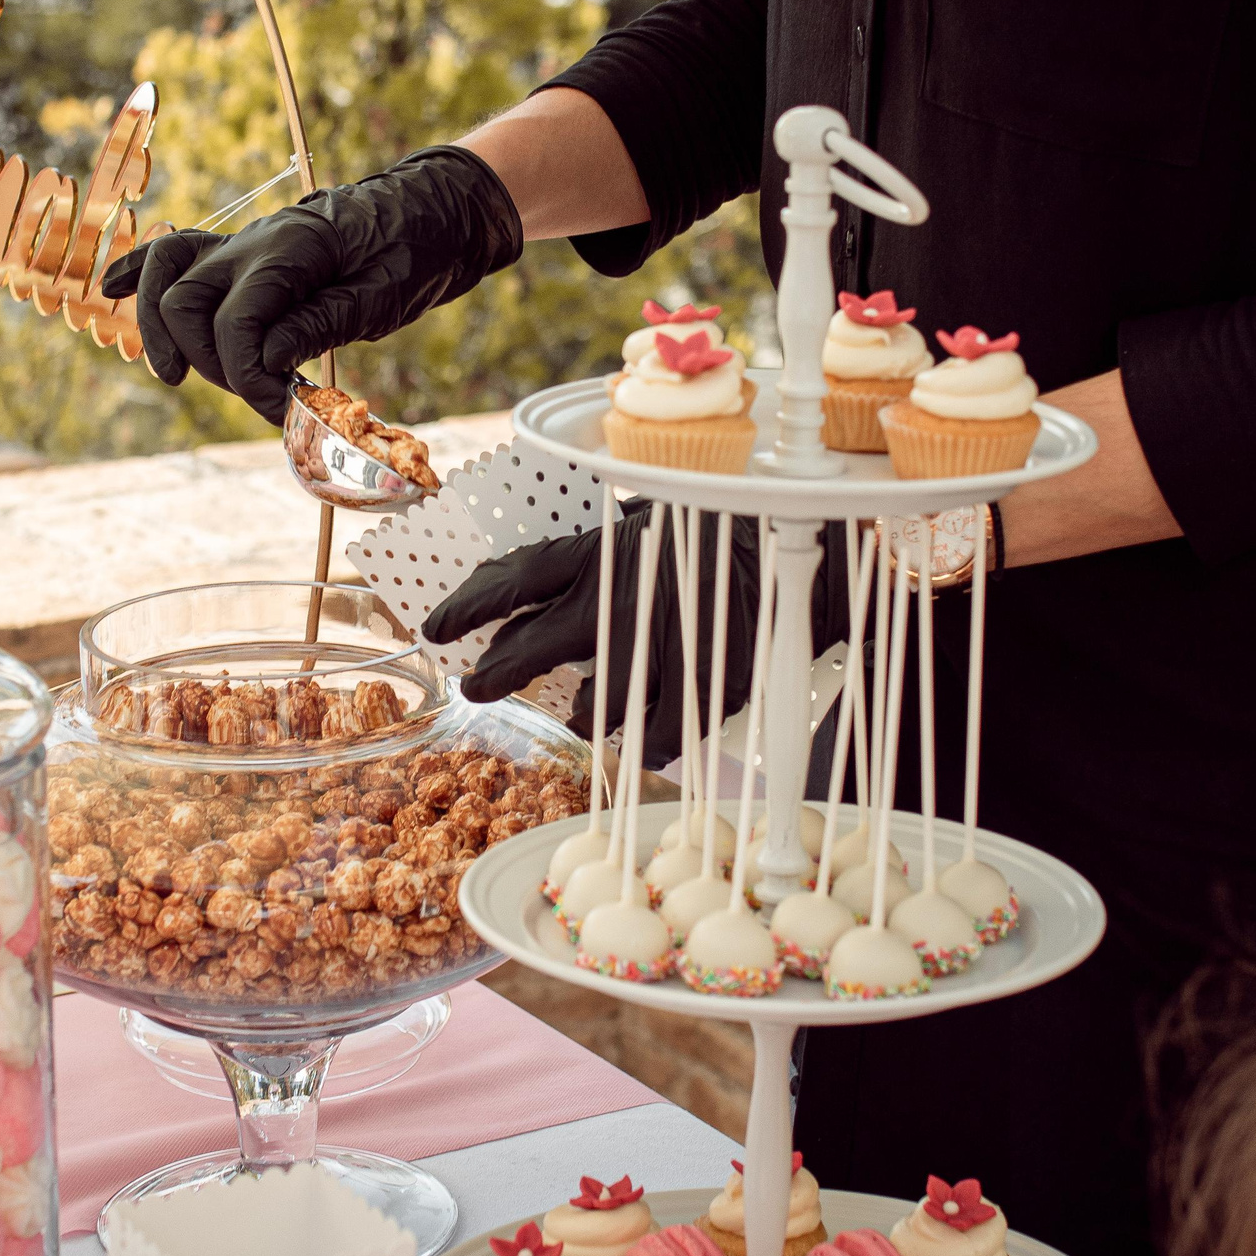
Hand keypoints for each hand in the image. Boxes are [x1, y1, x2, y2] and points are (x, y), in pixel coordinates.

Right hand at [99, 145, 522, 423]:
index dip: (248, 377)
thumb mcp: (383, 296)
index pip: (236, 322)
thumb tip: (263, 359)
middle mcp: (254, 240)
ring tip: (176, 375)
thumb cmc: (417, 251)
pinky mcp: (244, 252)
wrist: (432, 209)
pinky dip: (139, 270)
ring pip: (166, 273)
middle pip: (185, 301)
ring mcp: (243, 241)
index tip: (280, 408)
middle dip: (208, 361)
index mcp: (292, 249)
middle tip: (258, 394)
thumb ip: (319, 324)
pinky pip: (177, 250)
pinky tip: (109, 291)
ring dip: (162, 327)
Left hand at [426, 509, 827, 765]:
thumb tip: (547, 586)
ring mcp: (666, 647)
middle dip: (498, 673)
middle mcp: (625, 599)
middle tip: (477, 686)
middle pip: (536, 648)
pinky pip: (663, 730)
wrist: (818, 553)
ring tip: (578, 717)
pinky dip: (648, 739)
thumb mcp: (659, 514)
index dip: (470, 604)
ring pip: (598, 702)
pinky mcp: (708, 683)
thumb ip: (608, 551)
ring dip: (581, 714)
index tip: (436, 625)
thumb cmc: (734, 525)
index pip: (517, 579)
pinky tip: (641, 741)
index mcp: (609, 551)